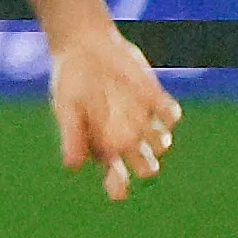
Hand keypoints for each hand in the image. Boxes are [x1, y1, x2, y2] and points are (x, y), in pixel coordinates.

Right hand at [46, 15, 179, 197]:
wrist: (84, 45)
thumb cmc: (70, 79)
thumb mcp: (67, 106)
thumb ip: (72, 134)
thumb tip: (71, 167)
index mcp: (102, 144)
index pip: (114, 175)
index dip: (118, 187)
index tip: (119, 192)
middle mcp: (125, 137)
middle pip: (145, 164)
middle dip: (144, 163)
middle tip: (134, 149)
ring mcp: (143, 119)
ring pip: (161, 143)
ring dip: (156, 139)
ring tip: (143, 125)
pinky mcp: (155, 100)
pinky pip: (170, 115)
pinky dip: (167, 113)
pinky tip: (157, 104)